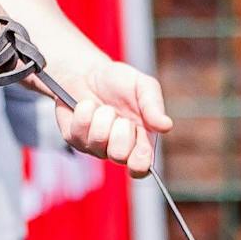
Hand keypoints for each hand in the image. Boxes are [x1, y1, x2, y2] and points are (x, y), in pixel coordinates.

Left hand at [49, 57, 170, 175]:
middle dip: (121, 130)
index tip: (141, 148)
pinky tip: (87, 106)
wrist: (88, 71)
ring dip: (103, 116)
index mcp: (139, 142)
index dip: (140, 163)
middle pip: (119, 156)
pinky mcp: (74, 139)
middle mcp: (116, 150)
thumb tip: (166, 126)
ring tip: (104, 107)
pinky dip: (85, 111)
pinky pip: (79, 131)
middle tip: (121, 116)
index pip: (140, 168)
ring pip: (99, 141)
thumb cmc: (119, 82)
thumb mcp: (142, 86)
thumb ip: (153, 106)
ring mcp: (93, 147)